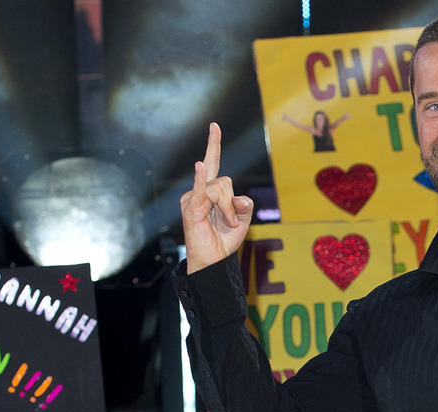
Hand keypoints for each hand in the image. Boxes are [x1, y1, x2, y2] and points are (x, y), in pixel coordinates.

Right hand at [180, 123, 252, 273]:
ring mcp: (193, 199)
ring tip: (227, 225)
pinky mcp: (191, 210)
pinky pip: (200, 192)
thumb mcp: (244, 220)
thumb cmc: (225, 240)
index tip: (214, 125)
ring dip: (228, 211)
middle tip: (233, 221)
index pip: (213, 162)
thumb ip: (245, 204)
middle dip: (233, 202)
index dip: (214, 144)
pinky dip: (200, 180)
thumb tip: (238, 197)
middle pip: (223, 181)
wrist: (215, 260)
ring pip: (219, 190)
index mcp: (212, 191)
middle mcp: (200, 191)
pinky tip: (199, 167)